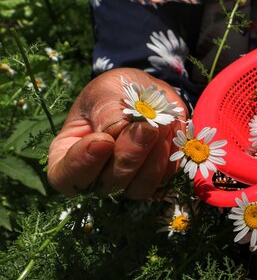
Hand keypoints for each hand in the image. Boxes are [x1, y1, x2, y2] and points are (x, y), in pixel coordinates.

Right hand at [48, 68, 186, 198]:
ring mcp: (125, 182)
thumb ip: (107, 114)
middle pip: (107, 184)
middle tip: (146, 127)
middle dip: (128, 156)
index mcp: (68, 153)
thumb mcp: (105, 92)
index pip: (64, 176)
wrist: (148, 92)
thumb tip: (117, 134)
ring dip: (153, 159)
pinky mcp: (153, 179)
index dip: (82, 164)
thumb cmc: (116, 91)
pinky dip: (169, 157)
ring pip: (138, 188)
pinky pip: (163, 179)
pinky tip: (170, 132)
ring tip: (161, 126)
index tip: (103, 140)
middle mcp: (94, 175)